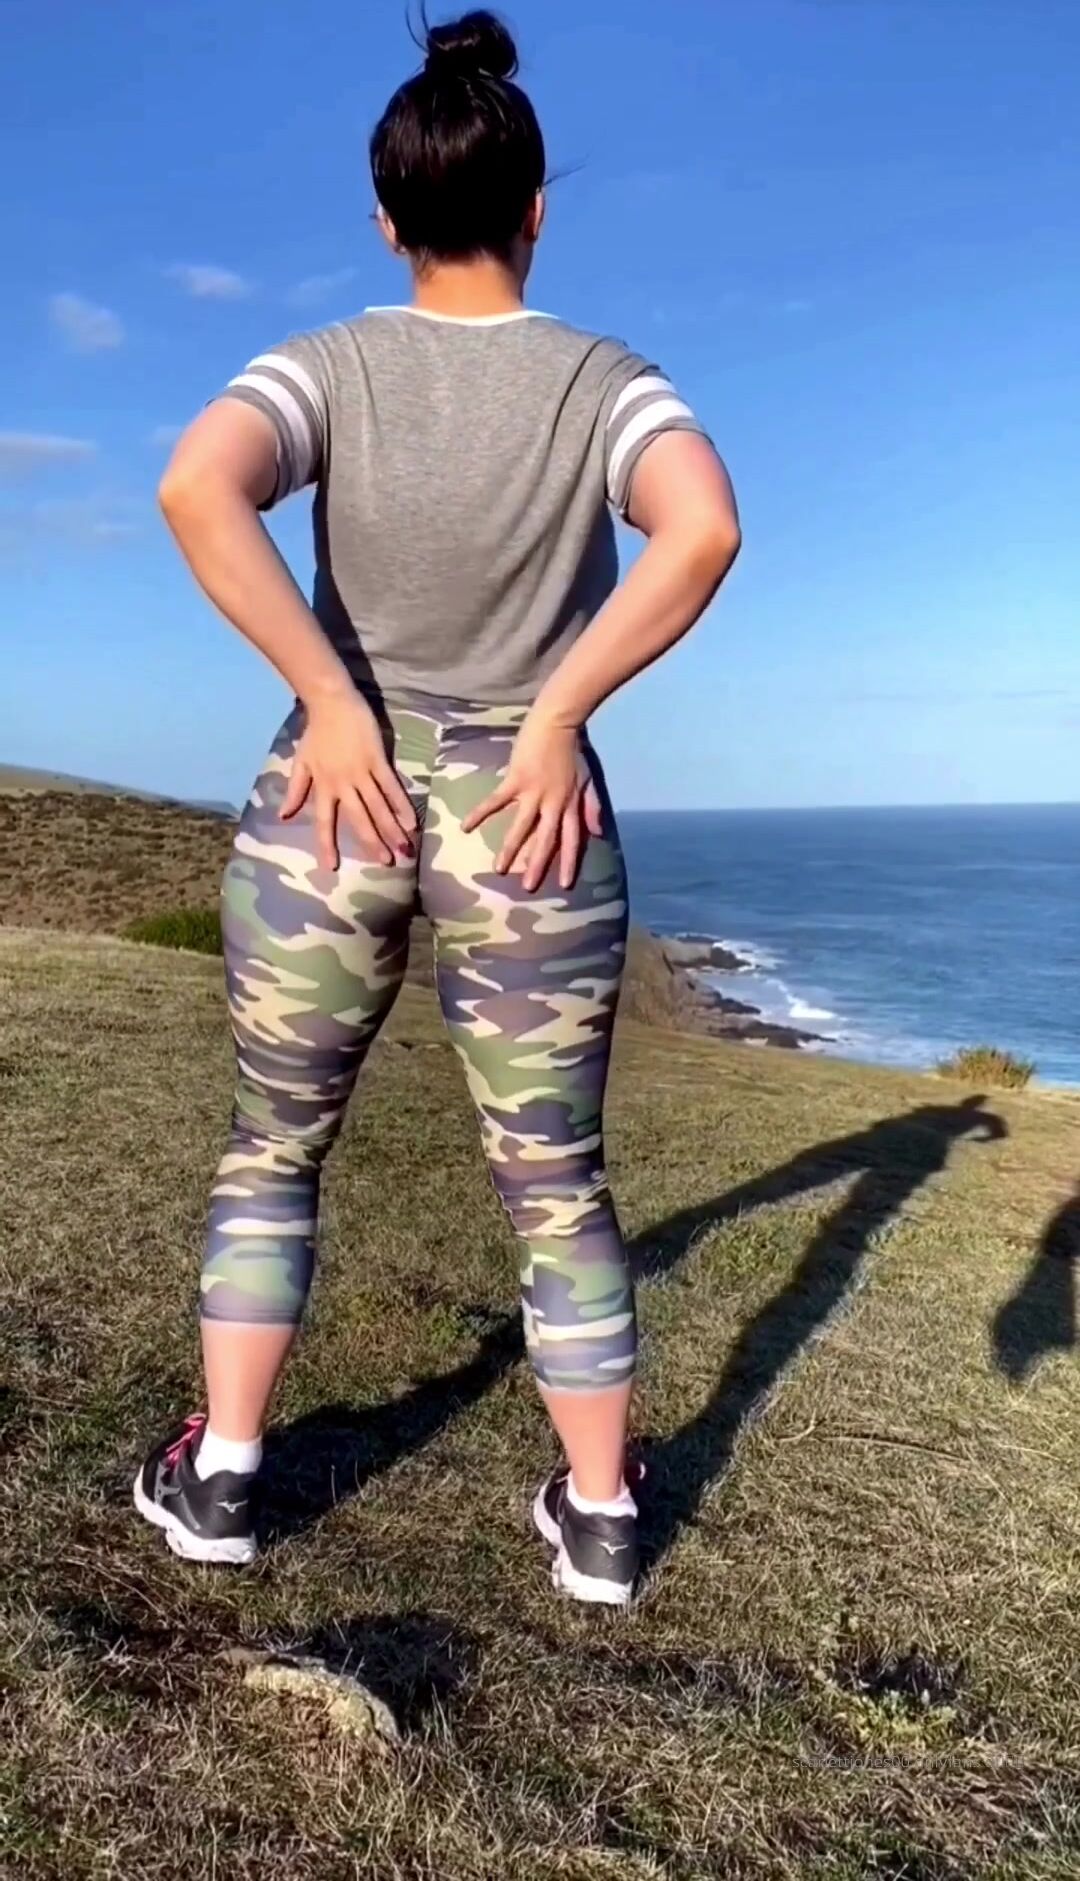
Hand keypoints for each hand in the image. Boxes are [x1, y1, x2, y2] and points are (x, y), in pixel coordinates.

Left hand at [279, 691, 415, 870]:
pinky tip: (412, 820)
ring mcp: (362, 772)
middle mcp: (343, 784)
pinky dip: (401, 804)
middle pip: (359, 818)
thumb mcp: (301, 762)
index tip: (332, 868)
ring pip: (378, 806)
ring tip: (404, 848)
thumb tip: (284, 816)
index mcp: (323, 786)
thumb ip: (295, 790)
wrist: (331, 702)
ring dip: (392, 829)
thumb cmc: (316, 732)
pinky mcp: (378, 760)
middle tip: (386, 862)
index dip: (327, 845)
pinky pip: (391, 786)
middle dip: (373, 842)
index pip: (325, 822)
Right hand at [462, 713, 603, 891]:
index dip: (569, 862)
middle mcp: (552, 803)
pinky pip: (496, 801)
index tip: (565, 884)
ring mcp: (533, 792)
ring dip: (510, 849)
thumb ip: (591, 806)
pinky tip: (465, 827)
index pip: (571, 839)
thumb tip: (599, 832)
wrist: (557, 723)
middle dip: (537, 865)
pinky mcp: (515, 779)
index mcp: (570, 804)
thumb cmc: (573, 750)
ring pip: (521, 827)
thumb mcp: (587, 779)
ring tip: (498, 869)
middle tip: (528, 888)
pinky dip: (480, 813)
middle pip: (545, 840)